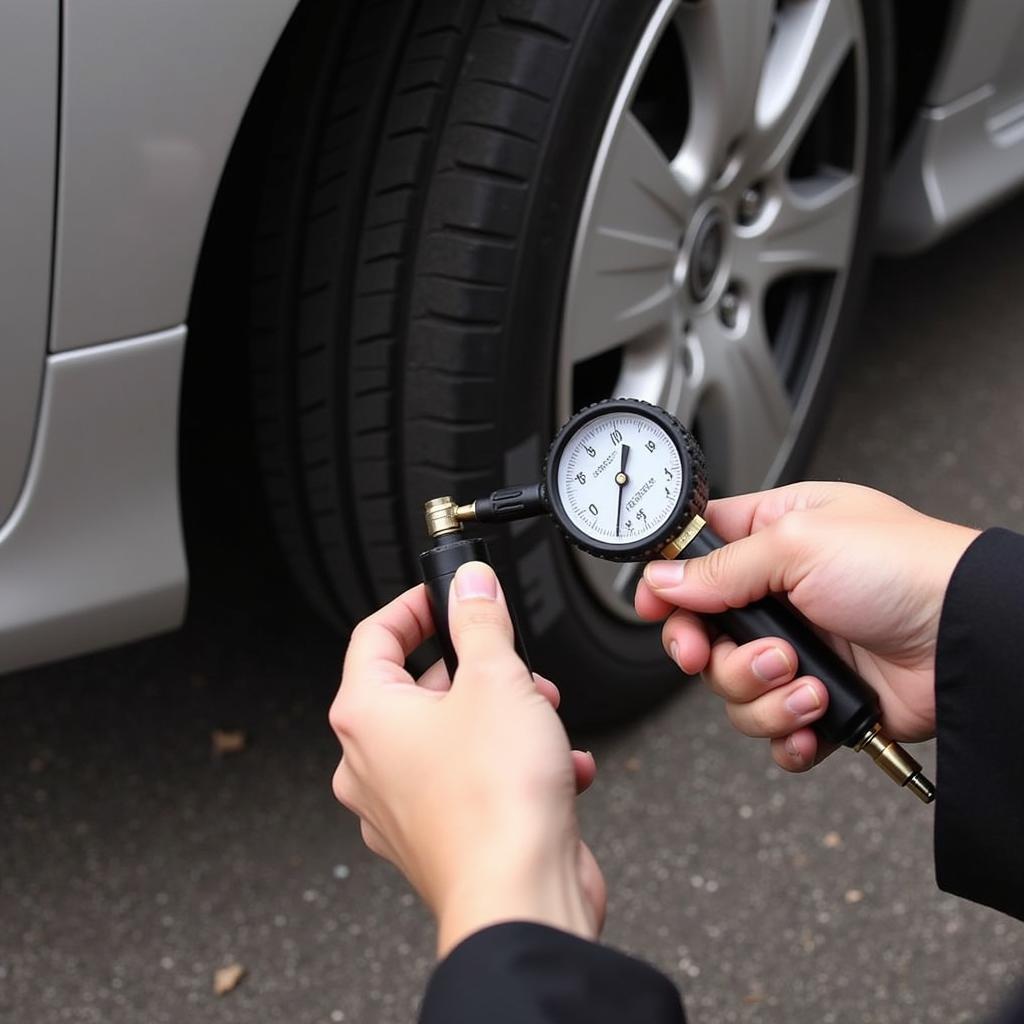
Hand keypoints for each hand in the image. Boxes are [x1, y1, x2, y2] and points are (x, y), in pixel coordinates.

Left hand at [330, 562, 605, 955]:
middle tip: (516, 663)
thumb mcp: (496, 678)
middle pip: (419, 688)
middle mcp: (372, 765)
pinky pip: (476, 782)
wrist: (521, 899)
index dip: (414, 605)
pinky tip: (562, 767)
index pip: (375, 636)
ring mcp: (404, 807)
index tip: (446, 592)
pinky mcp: (444, 838)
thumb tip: (469, 585)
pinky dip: (516, 766)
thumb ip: (480, 620)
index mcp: (366, 717)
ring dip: (505, 717)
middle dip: (479, 669)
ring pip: (453, 735)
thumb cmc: (495, 800)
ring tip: (546, 717)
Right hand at [635, 482, 979, 770]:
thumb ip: (723, 566)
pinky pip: (774, 728)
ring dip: (761, 692)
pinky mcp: (820, 699)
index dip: (669, 584)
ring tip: (802, 677)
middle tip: (709, 654)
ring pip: (733, 688)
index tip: (654, 606)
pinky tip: (812, 713)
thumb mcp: (799, 543)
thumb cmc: (905, 567)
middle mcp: (782, 594)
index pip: (698, 558)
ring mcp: (801, 649)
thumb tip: (666, 579)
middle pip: (703, 634)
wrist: (965, 638)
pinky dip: (788, 731)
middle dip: (707, 653)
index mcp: (774, 538)